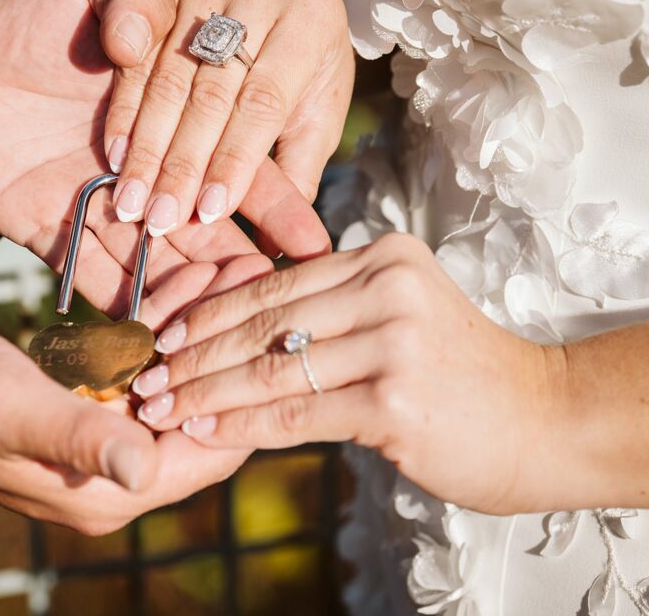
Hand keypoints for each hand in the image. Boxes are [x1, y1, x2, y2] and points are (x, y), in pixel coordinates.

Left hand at [0, 0, 330, 318]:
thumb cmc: (19, 14)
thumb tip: (139, 37)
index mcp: (170, 114)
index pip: (235, 160)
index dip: (274, 198)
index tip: (311, 238)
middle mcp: (145, 167)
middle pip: (205, 224)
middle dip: (243, 262)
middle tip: (281, 304)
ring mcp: (102, 207)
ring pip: (160, 260)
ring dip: (195, 292)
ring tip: (232, 329)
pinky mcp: (56, 234)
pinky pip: (97, 279)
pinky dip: (129, 307)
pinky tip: (163, 338)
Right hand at [0, 259, 262, 532]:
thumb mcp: (14, 407)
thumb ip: (81, 438)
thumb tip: (146, 469)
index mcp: (108, 490)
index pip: (210, 453)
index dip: (240, 395)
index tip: (259, 331)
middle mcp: (115, 477)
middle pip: (199, 419)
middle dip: (220, 357)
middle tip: (243, 289)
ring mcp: (103, 446)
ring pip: (176, 394)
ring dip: (193, 342)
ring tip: (215, 278)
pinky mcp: (89, 416)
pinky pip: (144, 382)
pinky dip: (159, 342)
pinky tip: (172, 293)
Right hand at [106, 0, 354, 255]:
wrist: (278, 0)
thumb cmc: (300, 69)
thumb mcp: (312, 112)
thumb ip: (299, 167)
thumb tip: (289, 242)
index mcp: (310, 19)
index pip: (265, 103)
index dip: (235, 159)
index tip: (211, 212)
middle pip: (213, 93)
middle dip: (183, 164)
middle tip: (161, 222)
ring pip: (169, 79)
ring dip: (147, 148)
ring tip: (132, 203)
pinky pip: (134, 59)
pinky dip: (124, 113)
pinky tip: (116, 157)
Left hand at [129, 233, 572, 514]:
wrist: (541, 419)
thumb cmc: (459, 372)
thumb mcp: (398, 315)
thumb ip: (331, 309)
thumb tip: (237, 330)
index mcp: (382, 256)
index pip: (273, 284)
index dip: (208, 312)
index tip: (162, 336)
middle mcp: (387, 287)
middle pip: (263, 323)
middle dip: (193, 355)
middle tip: (146, 378)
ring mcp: (393, 341)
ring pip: (271, 367)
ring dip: (204, 393)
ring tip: (161, 408)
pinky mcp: (395, 400)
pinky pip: (294, 412)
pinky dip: (241, 425)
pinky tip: (203, 432)